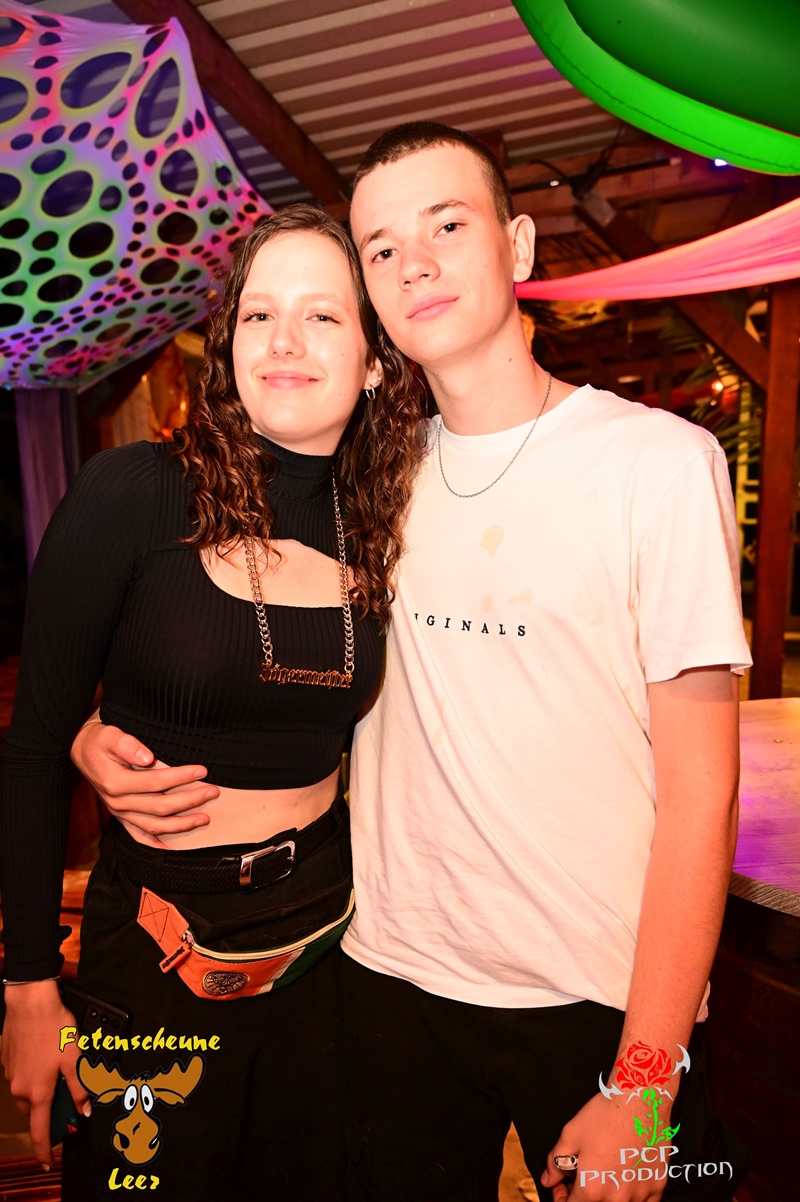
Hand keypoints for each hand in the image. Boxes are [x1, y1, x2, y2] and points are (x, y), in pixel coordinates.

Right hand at [1, 980, 91, 1167]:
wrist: (30, 1003)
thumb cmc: (53, 1027)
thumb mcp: (75, 1058)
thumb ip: (81, 1087)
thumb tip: (86, 1108)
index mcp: (38, 1092)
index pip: (40, 1132)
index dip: (44, 1151)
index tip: (47, 1163)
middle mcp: (21, 1089)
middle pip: (35, 1112)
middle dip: (49, 1109)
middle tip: (66, 1094)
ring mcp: (12, 1076)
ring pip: (28, 1094)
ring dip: (41, 1091)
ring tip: (58, 1068)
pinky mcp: (8, 1063)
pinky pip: (22, 1078)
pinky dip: (34, 1075)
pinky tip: (45, 1056)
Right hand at [71, 717, 216, 845]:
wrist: (83, 752)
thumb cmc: (100, 742)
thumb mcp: (110, 735)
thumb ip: (127, 745)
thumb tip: (147, 758)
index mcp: (116, 783)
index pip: (155, 782)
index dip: (180, 777)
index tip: (201, 770)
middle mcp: (118, 803)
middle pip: (160, 806)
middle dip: (190, 800)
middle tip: (213, 791)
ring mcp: (120, 813)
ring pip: (155, 826)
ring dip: (182, 824)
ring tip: (205, 818)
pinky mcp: (122, 818)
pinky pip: (140, 836)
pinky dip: (156, 845)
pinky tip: (172, 850)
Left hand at [542, 1091, 673, 1200]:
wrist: (639, 1098)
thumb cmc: (606, 1114)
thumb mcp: (570, 1134)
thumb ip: (555, 1163)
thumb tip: (549, 1179)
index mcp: (592, 1188)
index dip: (562, 1196)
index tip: (562, 1186)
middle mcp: (617, 1197)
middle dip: (582, 1195)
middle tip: (580, 1177)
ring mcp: (640, 1194)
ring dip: (607, 1195)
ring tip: (603, 1172)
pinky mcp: (658, 1185)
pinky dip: (631, 1196)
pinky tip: (624, 1178)